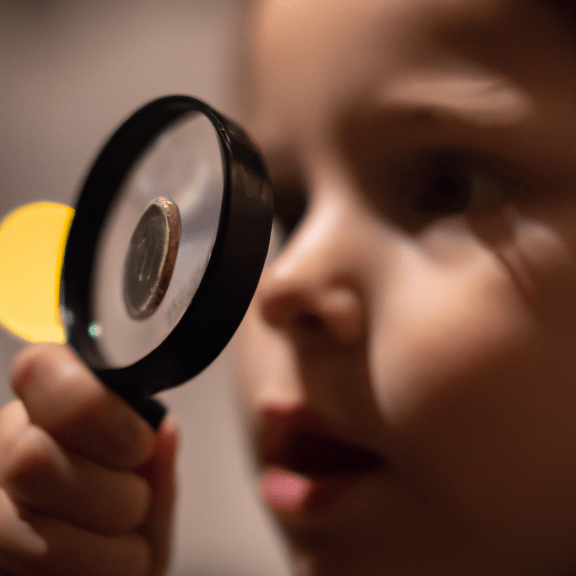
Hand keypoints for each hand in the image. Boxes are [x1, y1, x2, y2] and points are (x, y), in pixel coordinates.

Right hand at [0, 343, 177, 575]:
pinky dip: (97, 573)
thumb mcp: (154, 492)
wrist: (100, 573)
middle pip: (33, 457)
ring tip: (120, 542)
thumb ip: (158, 463)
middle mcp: (6, 447)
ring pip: (33, 526)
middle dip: (112, 494)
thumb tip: (163, 432)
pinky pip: (37, 571)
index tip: (138, 443)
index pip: (39, 370)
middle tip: (135, 500)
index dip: (93, 407)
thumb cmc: (126, 530)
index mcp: (49, 409)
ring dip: (107, 547)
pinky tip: (94, 564)